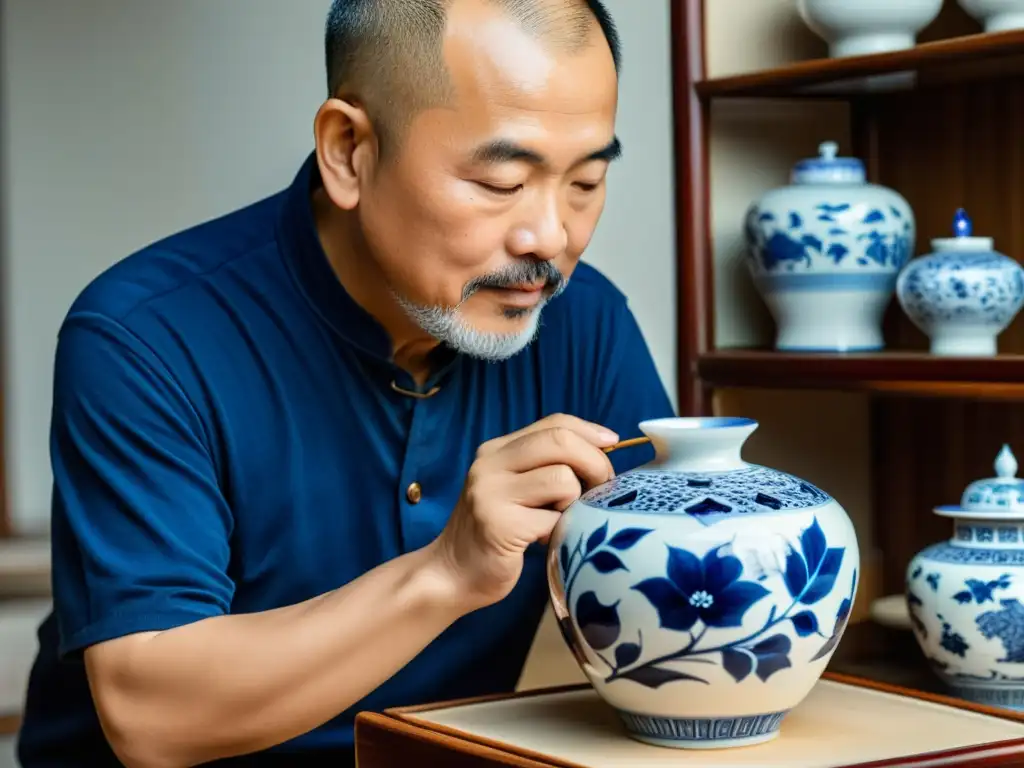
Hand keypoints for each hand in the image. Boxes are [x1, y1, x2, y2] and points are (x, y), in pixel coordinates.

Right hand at [431, 414, 618, 612]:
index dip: (590, 431)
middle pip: (560, 441)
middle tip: (601, 488)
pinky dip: (559, 531)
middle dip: (595, 463)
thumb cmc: (496, 532)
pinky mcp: (500, 526)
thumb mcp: (514, 487)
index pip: (554, 423)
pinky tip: (542, 540)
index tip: (612, 445)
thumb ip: (544, 465)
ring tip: (557, 519)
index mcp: (496, 450)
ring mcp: (492, 494)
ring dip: (574, 503)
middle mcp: (490, 465)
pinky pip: (554, 519)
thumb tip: (602, 449)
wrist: (452, 574)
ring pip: (563, 479)